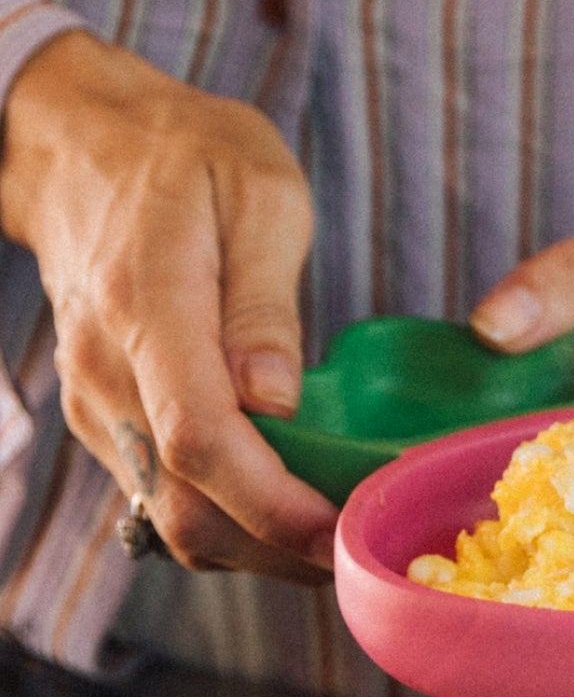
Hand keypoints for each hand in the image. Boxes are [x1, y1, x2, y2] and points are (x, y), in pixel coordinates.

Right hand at [0, 31, 336, 577]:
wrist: (84, 148)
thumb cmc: (186, 156)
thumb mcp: (257, 195)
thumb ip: (265, 303)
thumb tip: (277, 402)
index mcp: (148, 310)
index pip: (201, 440)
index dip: (275, 504)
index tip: (343, 528)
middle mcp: (107, 373)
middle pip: (185, 506)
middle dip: (278, 548)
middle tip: (366, 546)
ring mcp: (97, 403)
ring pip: (170, 516)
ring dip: (257, 547)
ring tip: (342, 536)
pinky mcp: (106, 416)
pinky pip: (161, 494)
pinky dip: (228, 521)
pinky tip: (290, 508)